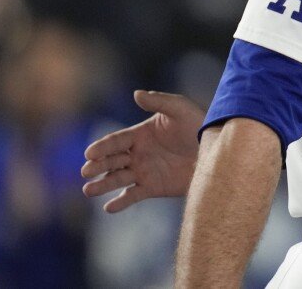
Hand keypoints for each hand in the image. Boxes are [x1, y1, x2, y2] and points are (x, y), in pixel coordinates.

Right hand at [81, 90, 204, 211]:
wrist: (216, 151)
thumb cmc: (197, 125)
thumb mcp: (180, 109)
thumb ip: (159, 101)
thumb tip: (136, 93)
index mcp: (139, 134)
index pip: (115, 141)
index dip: (102, 147)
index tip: (90, 153)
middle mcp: (136, 154)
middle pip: (111, 160)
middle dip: (97, 166)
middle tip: (86, 172)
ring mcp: (143, 172)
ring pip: (117, 179)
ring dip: (102, 185)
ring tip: (89, 190)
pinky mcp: (152, 188)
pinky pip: (133, 195)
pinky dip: (120, 202)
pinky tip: (109, 207)